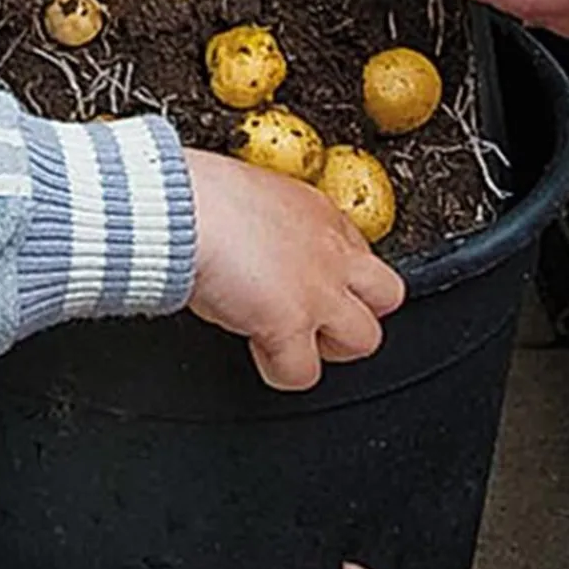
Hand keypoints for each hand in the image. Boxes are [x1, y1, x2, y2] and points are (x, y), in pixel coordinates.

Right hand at [185, 150, 404, 389]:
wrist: (181, 209)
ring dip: (330, 348)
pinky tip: (260, 354)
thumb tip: (252, 242)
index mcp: (318, 213)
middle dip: (360, 312)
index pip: (358, 250)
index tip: (309, 279)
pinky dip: (282, 372)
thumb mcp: (247, 196)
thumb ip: (267, 225)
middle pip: (387, 294)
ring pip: (366, 339)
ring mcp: (318, 293)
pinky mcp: (292, 325)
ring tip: (294, 343)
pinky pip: (304, 373)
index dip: (336, 273)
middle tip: (320, 318)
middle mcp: (330, 253)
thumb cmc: (196, 195)